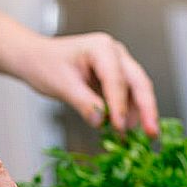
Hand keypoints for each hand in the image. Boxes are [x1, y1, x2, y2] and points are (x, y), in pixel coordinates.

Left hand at [14, 32, 158, 135]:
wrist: (35, 59)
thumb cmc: (44, 65)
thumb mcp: (61, 85)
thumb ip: (83, 102)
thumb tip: (100, 122)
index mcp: (101, 48)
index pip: (116, 79)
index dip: (119, 104)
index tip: (119, 127)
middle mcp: (115, 54)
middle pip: (138, 82)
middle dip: (147, 108)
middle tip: (152, 132)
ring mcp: (117, 65)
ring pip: (136, 90)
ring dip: (139, 114)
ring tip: (139, 138)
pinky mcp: (114, 78)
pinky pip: (126, 96)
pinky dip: (127, 113)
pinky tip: (125, 130)